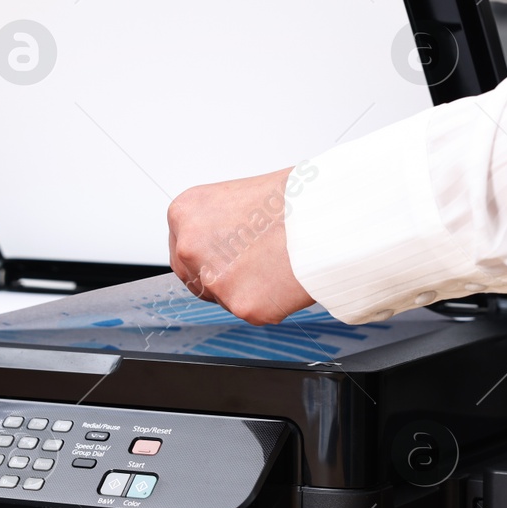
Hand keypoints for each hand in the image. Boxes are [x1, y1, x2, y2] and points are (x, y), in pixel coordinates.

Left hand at [167, 168, 314, 325]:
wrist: (325, 215)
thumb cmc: (294, 199)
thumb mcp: (240, 196)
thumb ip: (219, 224)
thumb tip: (222, 240)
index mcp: (186, 213)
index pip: (181, 248)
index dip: (207, 255)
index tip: (223, 256)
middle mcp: (191, 248)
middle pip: (195, 278)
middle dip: (220, 277)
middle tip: (251, 266)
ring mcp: (215, 280)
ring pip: (224, 298)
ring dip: (246, 289)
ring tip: (277, 264)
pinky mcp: (242, 306)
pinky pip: (253, 311)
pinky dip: (271, 302)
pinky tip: (286, 278)